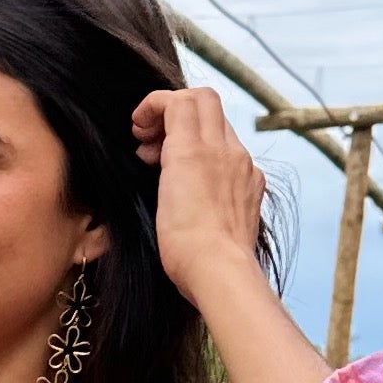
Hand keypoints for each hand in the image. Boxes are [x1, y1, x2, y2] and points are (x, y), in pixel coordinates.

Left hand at [133, 81, 327, 382]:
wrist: (219, 278)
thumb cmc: (213, 281)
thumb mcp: (214, 255)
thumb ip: (213, 242)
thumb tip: (206, 267)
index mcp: (245, 184)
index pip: (222, 138)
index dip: (189, 139)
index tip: (160, 160)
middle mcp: (239, 162)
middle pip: (213, 108)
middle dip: (177, 116)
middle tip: (147, 144)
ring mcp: (223, 154)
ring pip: (199, 100)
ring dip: (165, 112)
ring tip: (141, 142)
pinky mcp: (197, 153)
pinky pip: (179, 103)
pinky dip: (154, 109)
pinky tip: (136, 135)